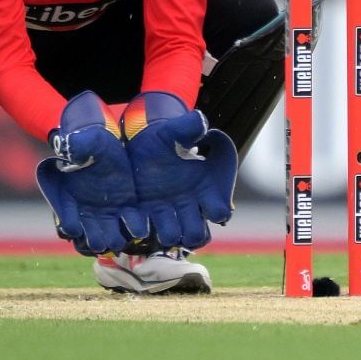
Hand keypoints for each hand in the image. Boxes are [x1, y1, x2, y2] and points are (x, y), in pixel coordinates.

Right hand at [34, 92, 149, 255]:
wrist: (109, 141)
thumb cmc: (89, 140)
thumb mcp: (83, 141)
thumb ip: (76, 146)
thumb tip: (69, 145)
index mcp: (66, 196)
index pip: (65, 216)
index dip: (69, 223)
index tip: (73, 229)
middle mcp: (84, 209)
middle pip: (88, 230)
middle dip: (94, 238)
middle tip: (100, 243)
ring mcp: (106, 211)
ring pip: (108, 231)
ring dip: (113, 238)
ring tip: (119, 242)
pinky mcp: (126, 207)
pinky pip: (130, 221)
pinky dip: (134, 227)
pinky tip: (140, 230)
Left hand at [121, 91, 237, 250]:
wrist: (141, 141)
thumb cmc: (166, 135)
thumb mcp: (175, 130)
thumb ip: (189, 128)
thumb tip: (201, 122)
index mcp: (206, 187)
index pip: (220, 210)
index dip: (219, 212)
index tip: (210, 207)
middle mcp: (190, 204)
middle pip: (198, 233)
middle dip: (192, 234)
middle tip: (182, 226)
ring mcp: (167, 212)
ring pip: (175, 237)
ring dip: (170, 235)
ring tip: (162, 227)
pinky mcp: (146, 214)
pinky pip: (148, 232)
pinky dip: (144, 232)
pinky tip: (140, 224)